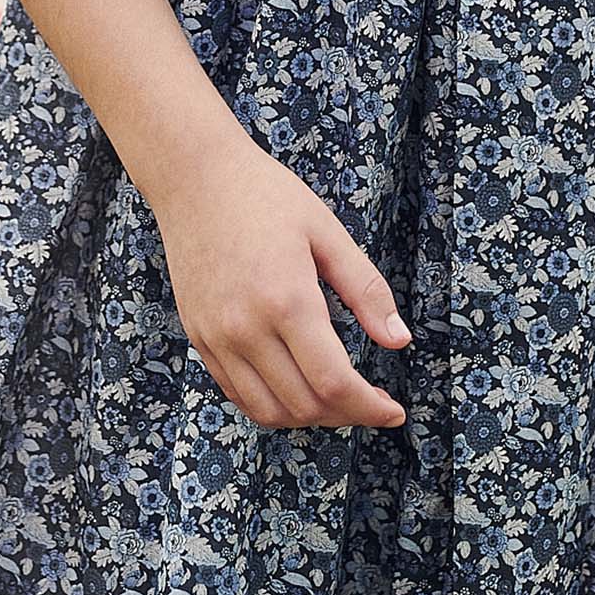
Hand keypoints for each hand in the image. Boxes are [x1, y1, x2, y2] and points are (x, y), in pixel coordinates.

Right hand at [148, 132, 410, 429]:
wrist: (194, 176)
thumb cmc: (265, 194)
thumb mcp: (326, 230)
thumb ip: (365, 289)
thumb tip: (400, 340)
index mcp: (287, 299)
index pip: (334, 383)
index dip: (370, 409)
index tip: (394, 412)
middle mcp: (246, 327)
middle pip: (304, 406)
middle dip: (347, 415)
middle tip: (371, 400)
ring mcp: (217, 336)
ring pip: (268, 412)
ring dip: (309, 418)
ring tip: (335, 399)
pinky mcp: (198, 336)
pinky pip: (237, 393)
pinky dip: (271, 404)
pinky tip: (294, 385)